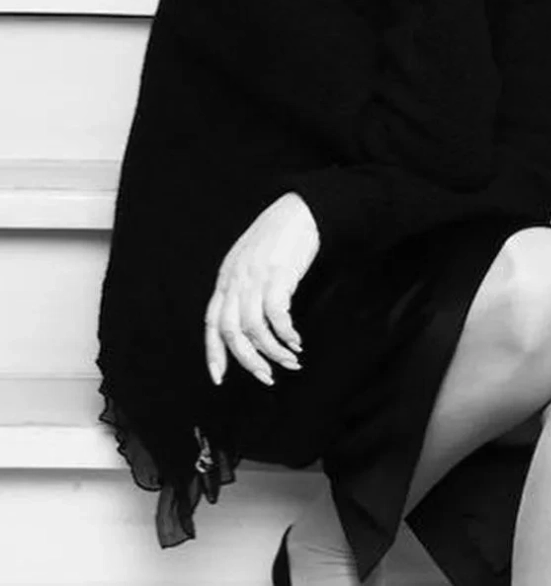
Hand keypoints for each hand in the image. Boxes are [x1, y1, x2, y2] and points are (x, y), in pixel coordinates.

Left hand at [204, 192, 319, 386]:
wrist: (301, 209)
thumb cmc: (279, 234)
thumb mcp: (249, 260)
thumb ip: (242, 286)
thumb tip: (245, 321)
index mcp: (226, 277)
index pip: (212, 322)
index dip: (214, 352)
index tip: (219, 377)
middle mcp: (236, 279)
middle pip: (232, 331)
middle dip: (248, 361)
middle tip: (266, 377)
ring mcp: (256, 277)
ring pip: (255, 328)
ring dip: (273, 351)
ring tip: (290, 360)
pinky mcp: (279, 274)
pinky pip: (277, 315)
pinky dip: (286, 334)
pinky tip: (296, 341)